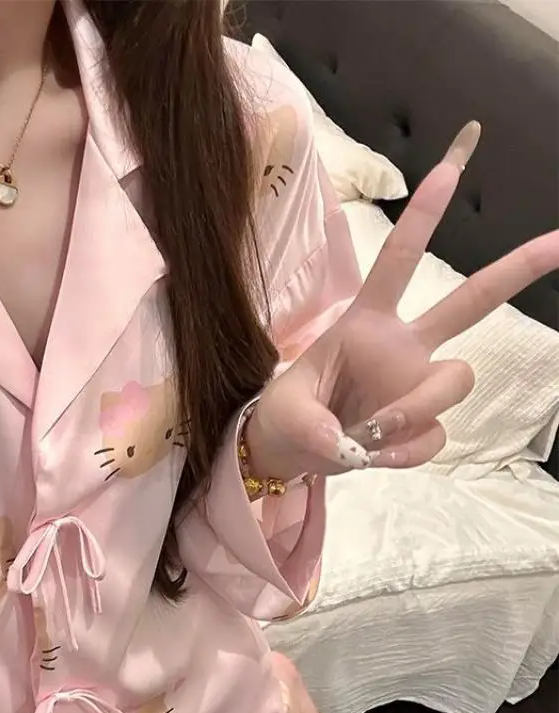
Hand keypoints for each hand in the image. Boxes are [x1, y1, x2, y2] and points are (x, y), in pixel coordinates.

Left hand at [248, 122, 558, 479]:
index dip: (422, 217)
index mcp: (366, 322)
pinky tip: (374, 457)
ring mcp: (417, 384)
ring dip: (417, 408)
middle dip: (515, 269)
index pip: (398, 261)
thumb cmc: (286, 417)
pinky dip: (406, 452)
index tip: (448, 167)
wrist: (292, 454)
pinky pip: (435, 435)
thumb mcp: (284, 414)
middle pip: (469, 302)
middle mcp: (403, 346)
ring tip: (369, 434)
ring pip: (457, 379)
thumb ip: (315, 427)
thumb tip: (350, 445)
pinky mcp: (423, 425)